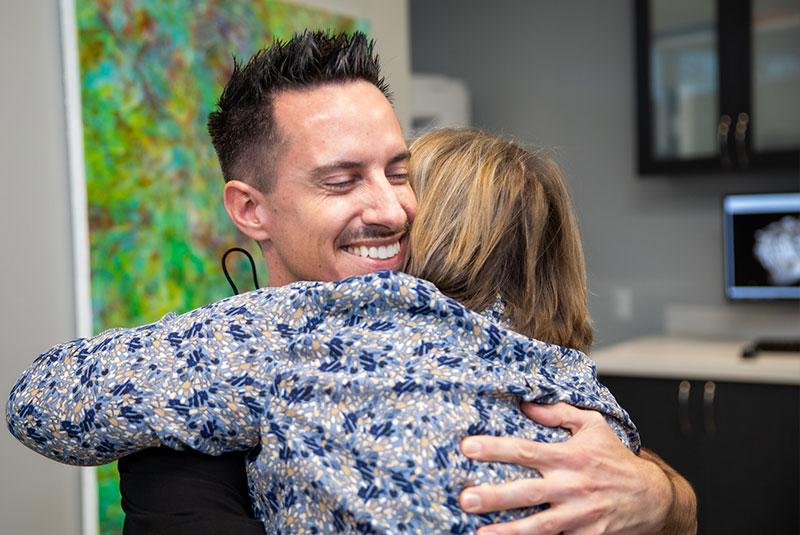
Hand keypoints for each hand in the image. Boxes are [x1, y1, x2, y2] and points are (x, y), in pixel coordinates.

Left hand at [458, 402, 672, 534]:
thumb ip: (558, 413)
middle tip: (465, 498)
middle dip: (494, 496)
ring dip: (508, 531)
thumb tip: (525, 405)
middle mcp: (571, 486)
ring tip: (480, 534)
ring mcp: (578, 515)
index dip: (495, 449)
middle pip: (527, 492)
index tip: (467, 447)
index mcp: (568, 457)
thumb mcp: (593, 426)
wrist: (652, 497)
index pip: (525, 450)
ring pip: (539, 526)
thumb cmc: (615, 459)